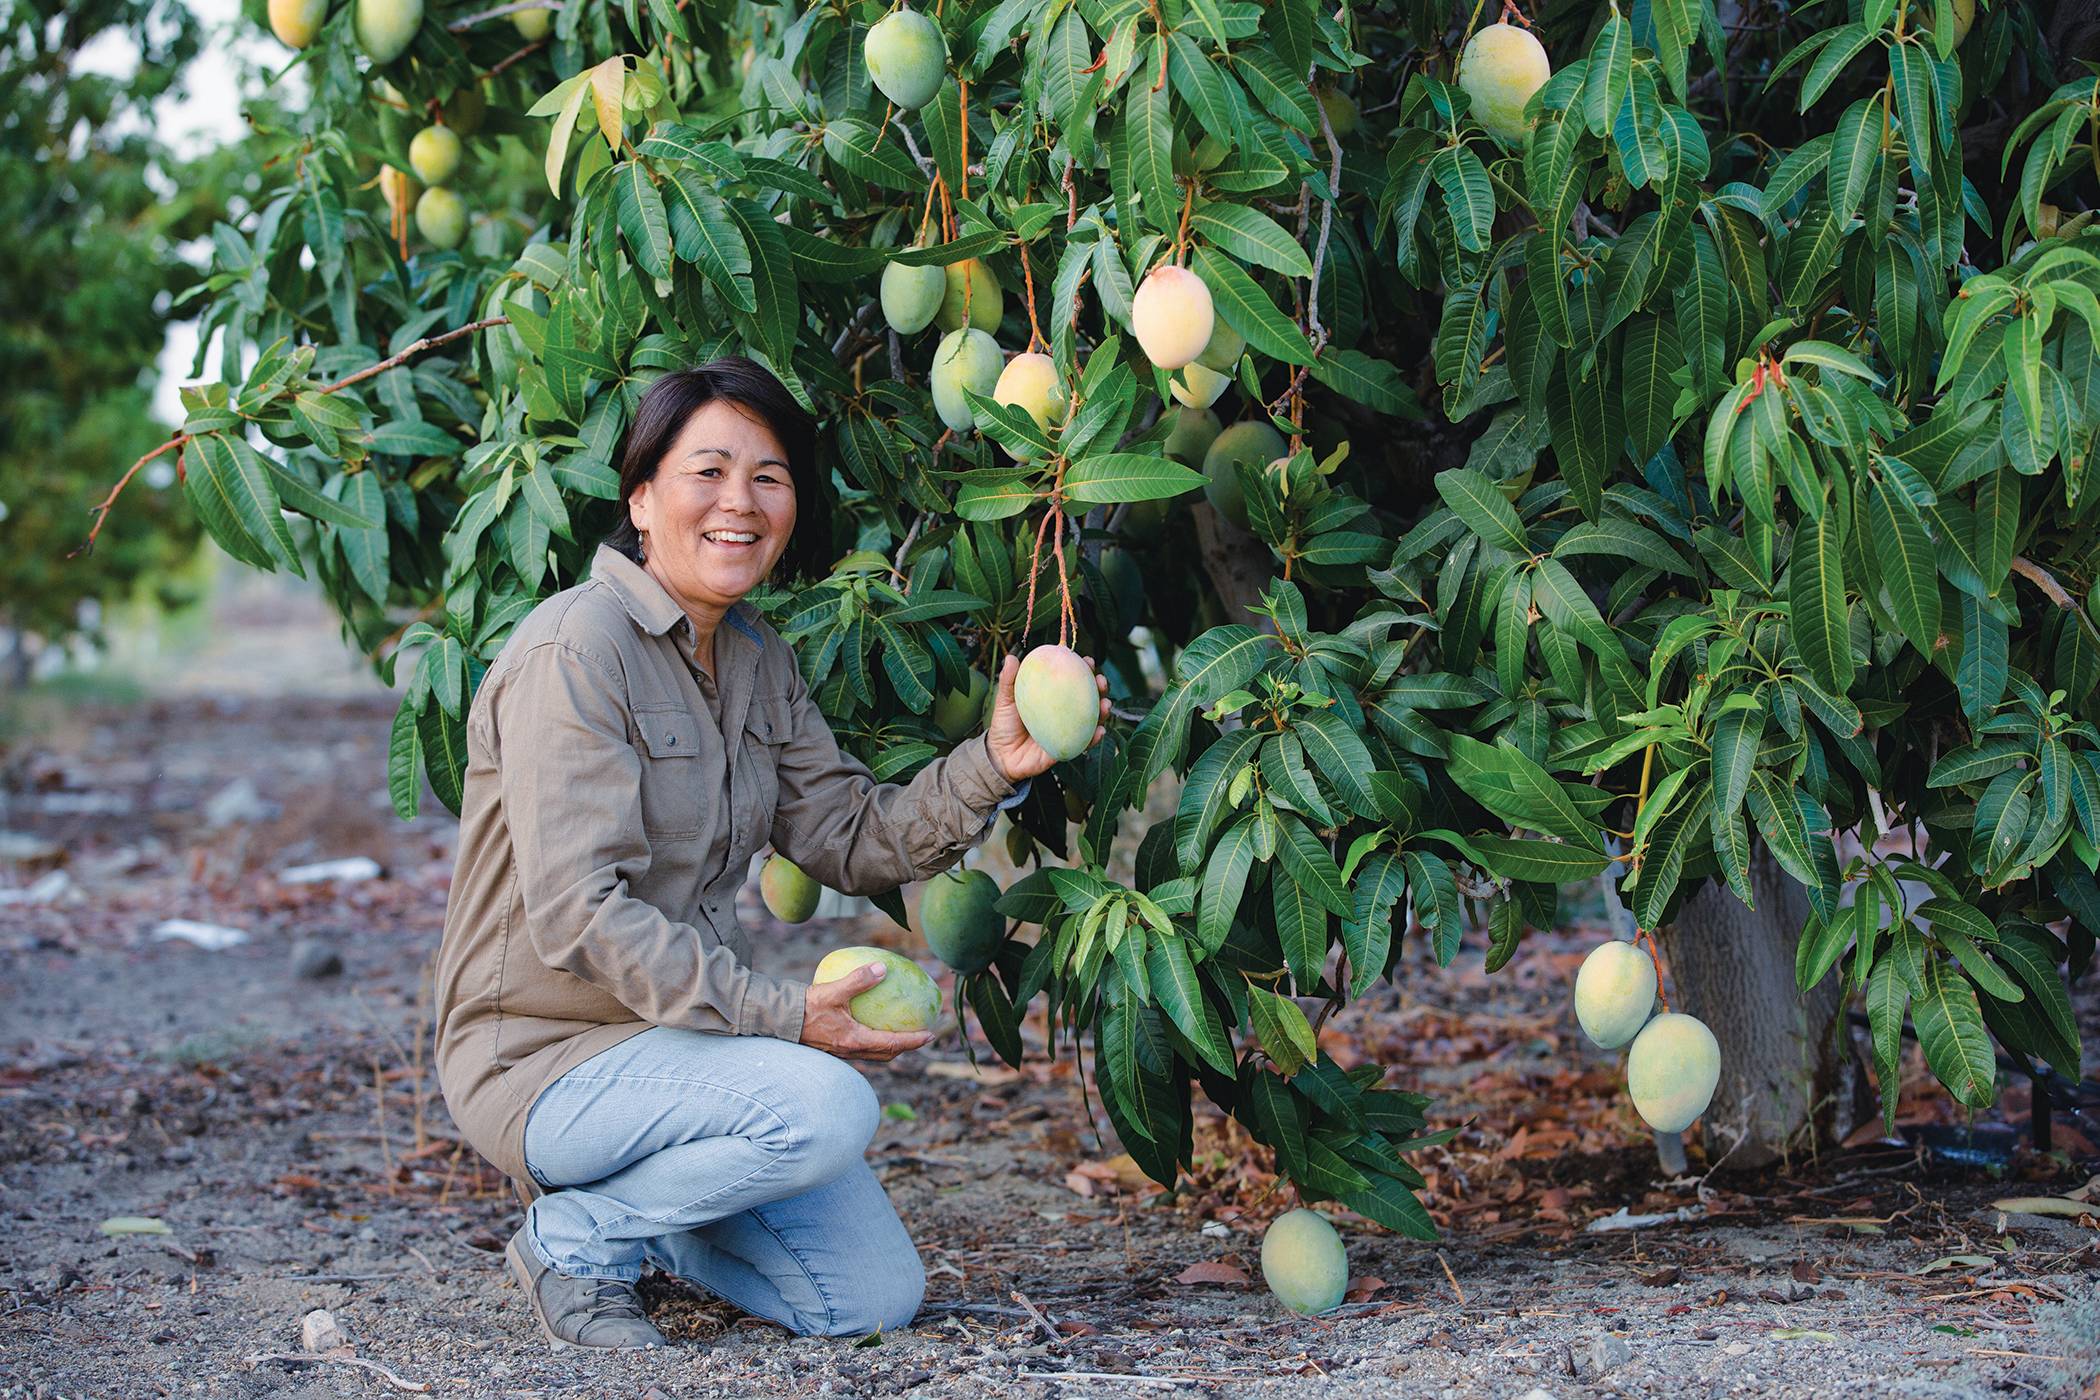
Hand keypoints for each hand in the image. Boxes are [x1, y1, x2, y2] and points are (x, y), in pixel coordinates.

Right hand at [798, 961, 932, 1061]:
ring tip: (903, 1032)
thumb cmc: (805, 1007)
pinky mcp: (835, 1048)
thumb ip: (858, 980)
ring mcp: (842, 1052)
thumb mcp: (833, 991)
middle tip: (922, 1035)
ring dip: (891, 1046)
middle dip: (907, 1046)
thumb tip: (883, 969)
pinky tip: (874, 1026)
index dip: (914, 1040)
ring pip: (875, 1053)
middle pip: (886, 1053)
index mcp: (854, 1040)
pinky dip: (876, 1041)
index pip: (892, 1043)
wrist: (779, 1020)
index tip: (931, 1034)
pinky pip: (863, 1048)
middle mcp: (851, 1050)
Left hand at [985, 652, 1111, 783]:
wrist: (1000, 755)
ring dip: (1103, 712)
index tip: (1088, 660)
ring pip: (1092, 720)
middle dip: (1100, 688)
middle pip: (1088, 698)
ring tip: (1106, 704)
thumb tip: (1011, 658)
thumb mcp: (1005, 700)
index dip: (1083, 669)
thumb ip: (1009, 680)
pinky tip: (1100, 730)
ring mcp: (1068, 731)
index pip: (1071, 680)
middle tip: (1101, 681)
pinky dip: (1094, 738)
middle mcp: (1064, 713)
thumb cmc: (1004, 724)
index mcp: (1053, 698)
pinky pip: (1084, 744)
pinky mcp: (1067, 749)